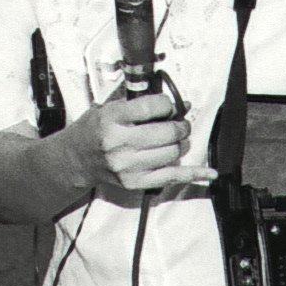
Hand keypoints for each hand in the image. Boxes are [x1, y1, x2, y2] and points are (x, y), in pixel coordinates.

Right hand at [68, 84, 210, 194]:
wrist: (75, 159)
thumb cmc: (94, 129)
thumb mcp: (109, 107)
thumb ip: (142, 103)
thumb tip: (183, 104)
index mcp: (112, 118)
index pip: (154, 106)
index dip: (168, 105)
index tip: (167, 106)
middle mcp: (119, 143)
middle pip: (168, 133)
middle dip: (181, 126)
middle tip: (179, 124)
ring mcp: (128, 165)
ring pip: (173, 153)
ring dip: (181, 144)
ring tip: (176, 140)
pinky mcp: (135, 182)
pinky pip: (172, 176)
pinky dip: (193, 174)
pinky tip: (210, 173)